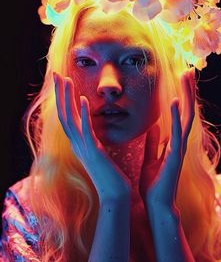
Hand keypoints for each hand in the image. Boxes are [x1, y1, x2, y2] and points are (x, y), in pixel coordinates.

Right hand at [53, 73, 130, 201]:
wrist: (114, 195)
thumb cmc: (110, 175)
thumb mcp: (99, 153)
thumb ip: (93, 139)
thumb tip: (92, 128)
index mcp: (78, 143)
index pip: (67, 117)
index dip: (63, 99)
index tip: (63, 82)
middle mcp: (77, 144)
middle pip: (63, 114)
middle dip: (60, 93)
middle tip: (56, 74)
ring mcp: (83, 148)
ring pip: (70, 119)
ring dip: (68, 98)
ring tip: (66, 80)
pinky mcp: (93, 152)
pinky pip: (86, 130)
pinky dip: (83, 113)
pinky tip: (84, 99)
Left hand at [139, 68, 194, 208]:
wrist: (155, 204)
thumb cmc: (154, 183)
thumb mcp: (152, 158)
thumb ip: (154, 143)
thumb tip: (155, 127)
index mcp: (172, 141)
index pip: (180, 114)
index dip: (182, 96)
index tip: (181, 79)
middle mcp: (179, 142)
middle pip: (187, 110)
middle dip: (188, 91)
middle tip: (189, 70)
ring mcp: (179, 148)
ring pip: (187, 117)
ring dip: (187, 97)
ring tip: (188, 77)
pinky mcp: (175, 157)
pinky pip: (177, 134)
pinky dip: (178, 118)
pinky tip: (178, 103)